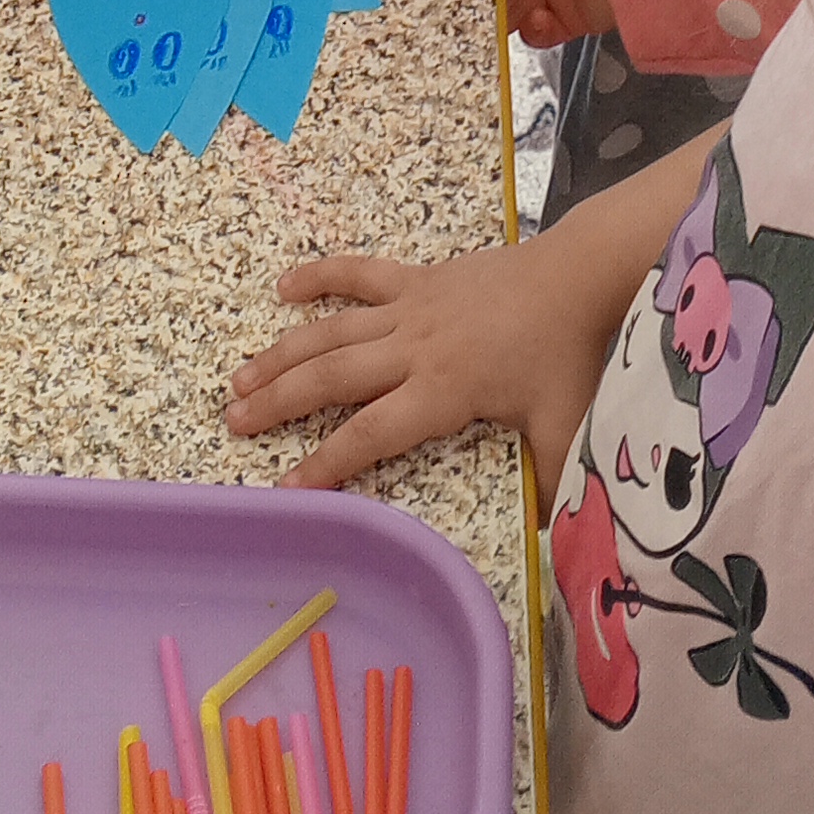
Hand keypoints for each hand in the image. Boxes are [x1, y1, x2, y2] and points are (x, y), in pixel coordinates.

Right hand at [229, 232, 615, 494]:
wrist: (579, 273)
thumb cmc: (569, 352)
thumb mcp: (564, 425)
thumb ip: (551, 483)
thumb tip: (549, 540)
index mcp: (441, 390)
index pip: (370, 435)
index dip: (326, 464)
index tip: (286, 490)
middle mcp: (412, 348)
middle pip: (332, 379)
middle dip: (279, 404)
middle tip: (235, 423)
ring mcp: (410, 308)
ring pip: (332, 331)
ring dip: (283, 355)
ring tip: (240, 378)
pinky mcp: (417, 279)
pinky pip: (359, 274)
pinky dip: (320, 276)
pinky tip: (283, 287)